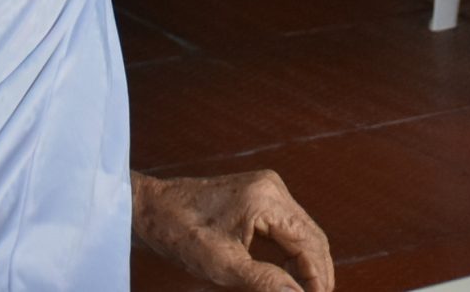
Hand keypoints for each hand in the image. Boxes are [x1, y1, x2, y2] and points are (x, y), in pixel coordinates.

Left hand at [134, 171, 333, 291]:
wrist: (151, 208)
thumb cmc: (179, 233)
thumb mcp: (220, 265)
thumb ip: (263, 281)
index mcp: (266, 199)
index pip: (308, 242)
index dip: (318, 276)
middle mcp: (273, 188)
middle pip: (311, 235)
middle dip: (317, 271)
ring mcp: (267, 189)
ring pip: (302, 231)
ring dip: (305, 263)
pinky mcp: (259, 195)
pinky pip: (287, 226)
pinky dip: (292, 252)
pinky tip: (288, 275)